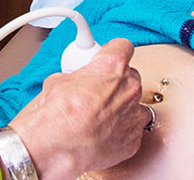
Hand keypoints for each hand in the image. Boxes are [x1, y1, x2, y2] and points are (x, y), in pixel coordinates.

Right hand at [8, 38, 148, 179]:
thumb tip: (73, 83)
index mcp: (112, 66)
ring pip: (136, 105)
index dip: (114, 51)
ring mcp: (134, 115)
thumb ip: (76, 77)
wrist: (58, 146)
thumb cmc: (58, 114)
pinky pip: (132, 130)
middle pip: (131, 77)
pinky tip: (103, 133)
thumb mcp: (58, 81)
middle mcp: (129, 88)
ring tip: (101, 115)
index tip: (109, 55)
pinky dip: (121, 131)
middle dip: (116, 82)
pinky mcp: (134, 140)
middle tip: (97, 91)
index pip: (123, 47)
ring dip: (122, 108)